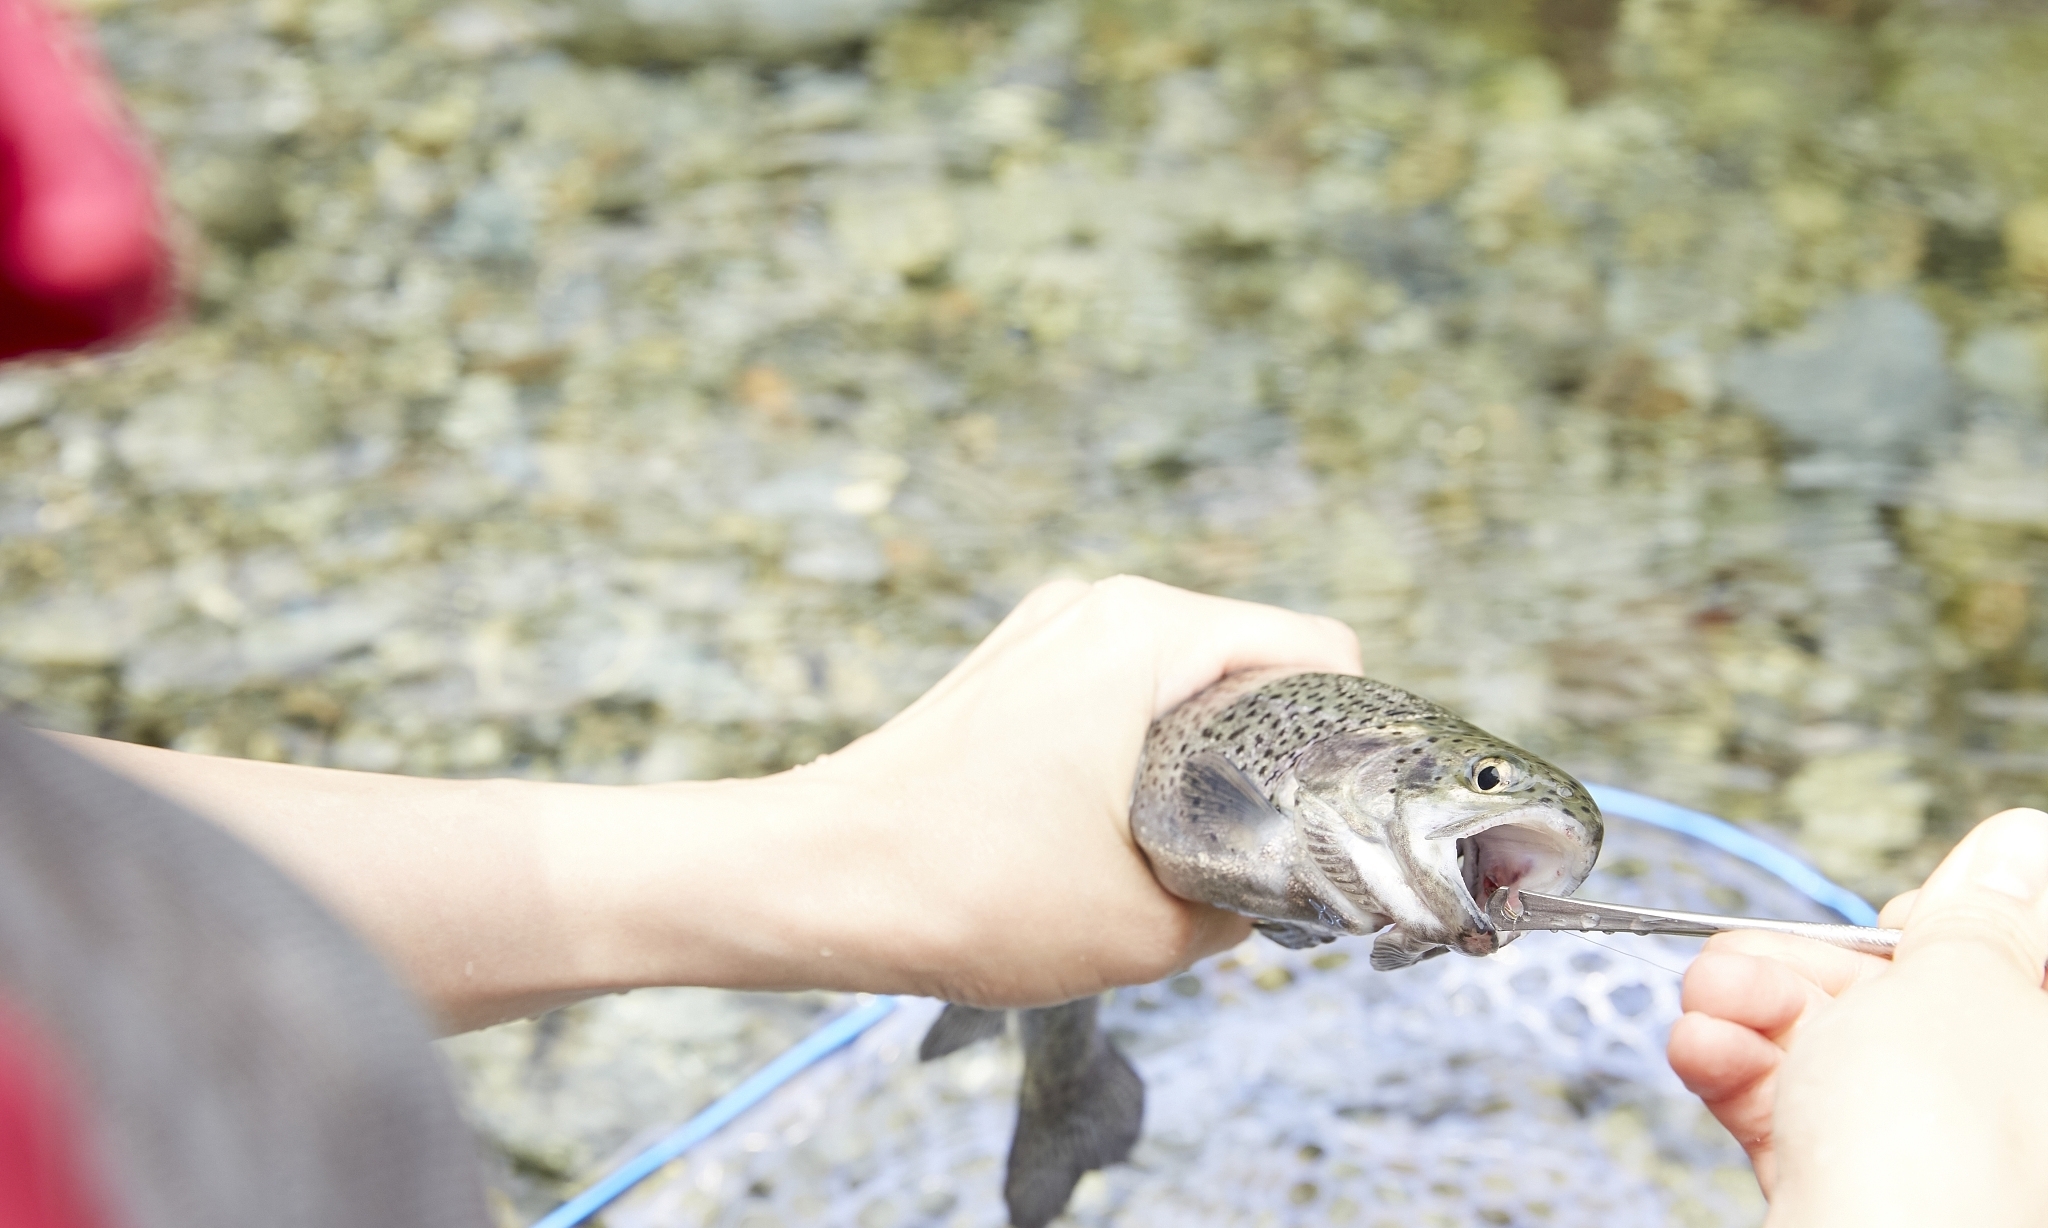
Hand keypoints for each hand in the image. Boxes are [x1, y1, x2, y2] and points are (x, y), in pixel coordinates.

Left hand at [54, 576, 1358, 1029]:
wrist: (770, 877)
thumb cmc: (940, 891)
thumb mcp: (1139, 908)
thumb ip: (1251, 878)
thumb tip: (1328, 880)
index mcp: (1151, 636)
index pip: (1323, 639)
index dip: (1365, 729)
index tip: (1369, 822)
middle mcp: (1099, 606)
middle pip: (1258, 659)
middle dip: (1290, 757)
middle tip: (1274, 872)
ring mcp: (1048, 636)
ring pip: (1188, 684)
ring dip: (1210, 773)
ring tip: (1178, 877)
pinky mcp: (1002, 675)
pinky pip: (1126, 708)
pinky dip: (1148, 771)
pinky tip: (1118, 853)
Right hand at [1666, 808, 2047, 1227]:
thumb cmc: (1937, 1150)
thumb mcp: (1960, 983)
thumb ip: (1978, 911)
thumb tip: (2018, 844)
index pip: (2013, 951)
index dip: (1946, 921)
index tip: (1904, 913)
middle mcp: (2009, 1103)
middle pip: (1904, 993)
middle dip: (1806, 960)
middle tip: (1753, 950)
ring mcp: (1931, 1152)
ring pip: (1832, 1046)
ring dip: (1748, 1007)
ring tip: (1707, 1000)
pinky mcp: (1853, 1190)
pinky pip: (1790, 1106)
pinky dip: (1735, 1068)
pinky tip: (1701, 1048)